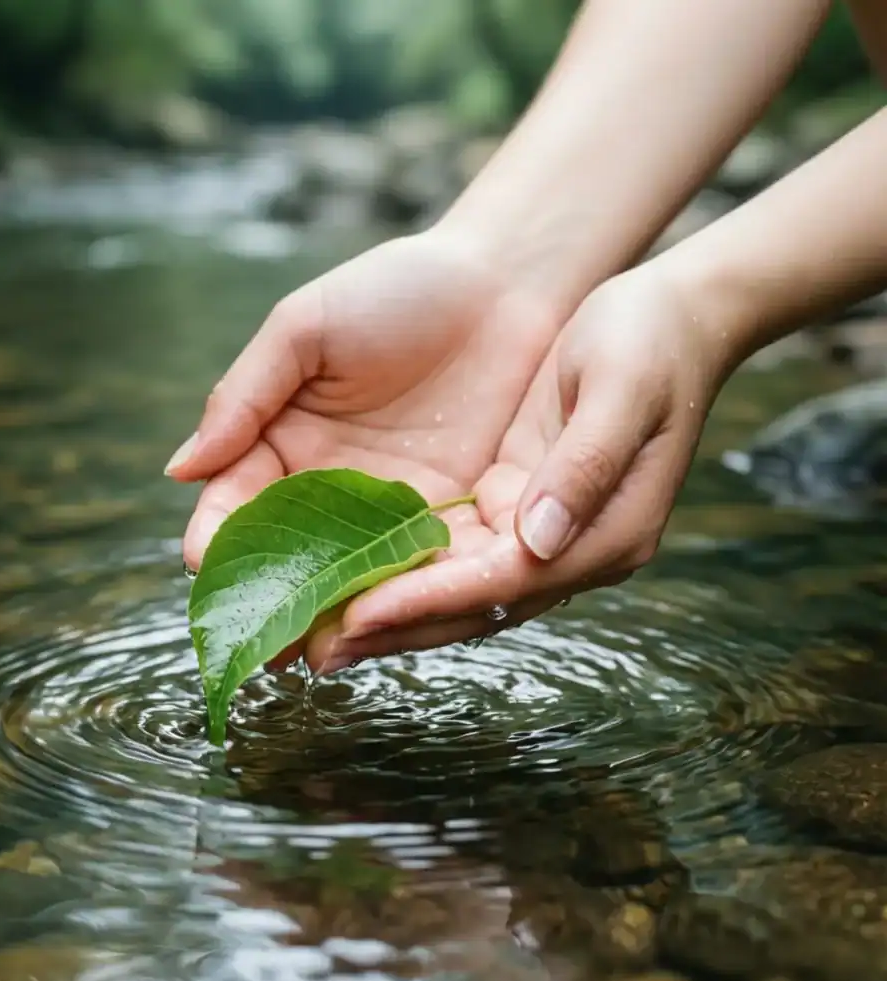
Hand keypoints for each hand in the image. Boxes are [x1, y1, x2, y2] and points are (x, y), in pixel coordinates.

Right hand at [166, 228, 564, 661]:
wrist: (504, 285)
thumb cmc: (398, 290)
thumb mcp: (307, 328)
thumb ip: (246, 395)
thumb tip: (179, 471)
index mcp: (282, 440)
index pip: (235, 502)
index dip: (217, 536)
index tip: (204, 566)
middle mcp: (329, 486)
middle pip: (286, 556)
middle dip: (268, 597)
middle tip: (256, 638)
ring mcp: (387, 509)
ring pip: (345, 574)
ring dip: (327, 614)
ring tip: (310, 652)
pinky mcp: (449, 519)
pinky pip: (412, 568)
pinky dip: (394, 598)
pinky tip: (380, 624)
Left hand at [312, 266, 732, 668]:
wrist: (672, 320)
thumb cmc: (652, 343)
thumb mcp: (623, 390)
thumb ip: (585, 465)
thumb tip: (538, 537)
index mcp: (608, 531)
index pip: (503, 583)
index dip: (428, 600)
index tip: (359, 615)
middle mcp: (574, 548)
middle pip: (474, 604)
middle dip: (397, 626)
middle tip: (318, 650)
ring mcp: (544, 532)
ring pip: (458, 587)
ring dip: (394, 609)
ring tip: (320, 629)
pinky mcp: (518, 504)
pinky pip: (456, 552)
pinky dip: (407, 569)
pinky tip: (357, 574)